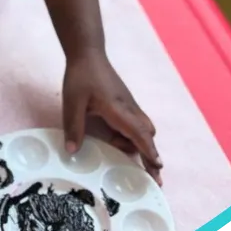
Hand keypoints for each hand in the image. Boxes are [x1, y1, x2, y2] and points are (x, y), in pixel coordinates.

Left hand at [62, 51, 162, 183]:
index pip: (138, 132)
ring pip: (142, 129)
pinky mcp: (125, 104)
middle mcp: (129, 108)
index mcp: (118, 109)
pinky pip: (135, 124)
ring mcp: (129, 105)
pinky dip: (134, 136)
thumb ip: (74, 127)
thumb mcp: (73, 102)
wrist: (88, 54)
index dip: (148, 151)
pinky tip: (118, 141)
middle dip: (151, 154)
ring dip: (140, 144)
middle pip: (147, 134)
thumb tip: (73, 151)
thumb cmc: (81, 76)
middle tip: (152, 176)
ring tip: (127, 159)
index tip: (158, 167)